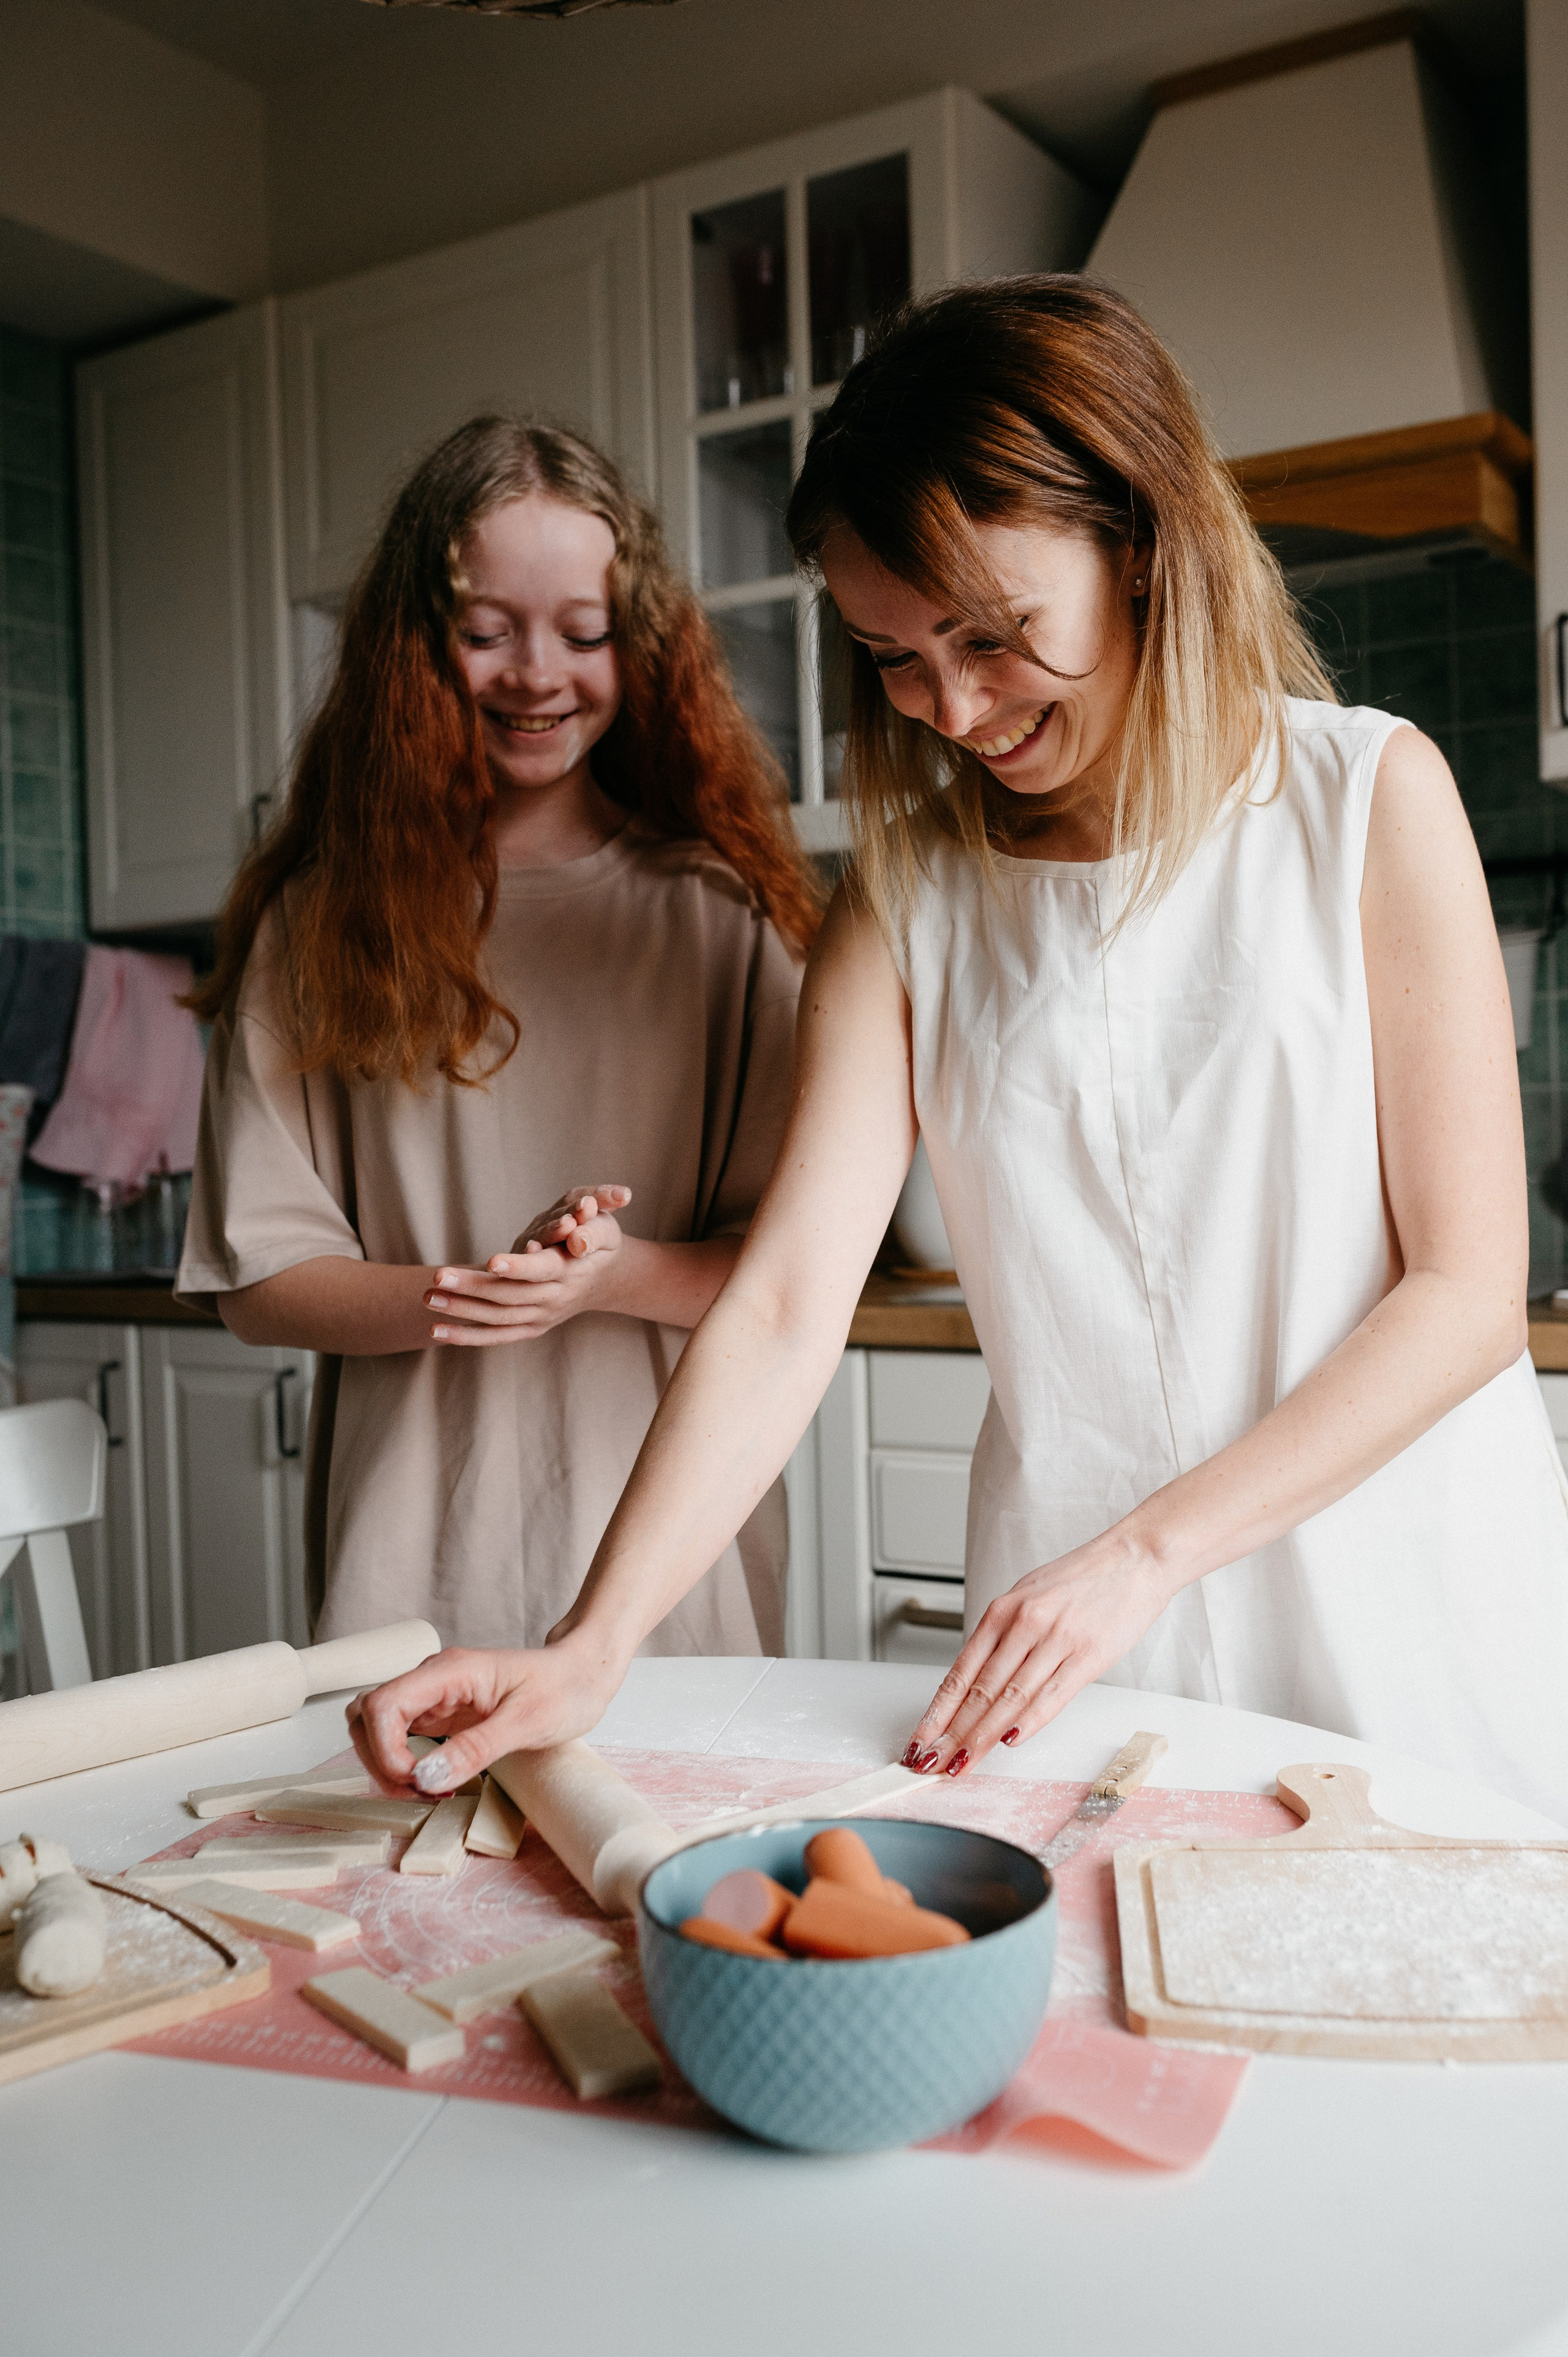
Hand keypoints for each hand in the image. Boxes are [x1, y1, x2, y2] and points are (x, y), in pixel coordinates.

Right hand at [345, 1631, 625, 1792]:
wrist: (586, 1673)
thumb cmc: (565, 1687)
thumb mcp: (527, 1722)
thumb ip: (474, 1749)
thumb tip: (424, 1777)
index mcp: (448, 1671)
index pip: (382, 1705)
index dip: (384, 1750)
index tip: (416, 1781)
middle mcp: (433, 1679)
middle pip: (367, 1715)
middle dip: (380, 1761)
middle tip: (420, 1793)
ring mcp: (435, 1697)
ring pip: (378, 1728)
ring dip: (388, 1765)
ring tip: (428, 1791)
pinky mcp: (442, 1714)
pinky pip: (402, 1738)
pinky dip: (406, 1765)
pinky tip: (436, 1782)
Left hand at [425, 1184, 631, 1345]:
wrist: (608, 1279)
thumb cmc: (600, 1243)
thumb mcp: (606, 1230)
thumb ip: (592, 1232)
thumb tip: (577, 1239)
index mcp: (570, 1271)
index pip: (541, 1270)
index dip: (517, 1267)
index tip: (491, 1261)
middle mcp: (554, 1298)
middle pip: (509, 1296)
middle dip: (471, 1287)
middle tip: (437, 1278)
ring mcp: (542, 1317)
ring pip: (498, 1317)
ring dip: (461, 1310)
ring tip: (428, 1298)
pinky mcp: (532, 1327)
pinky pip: (497, 1336)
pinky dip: (467, 1337)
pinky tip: (436, 1331)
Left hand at [900, 1527, 1176, 1777]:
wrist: (1136, 1557)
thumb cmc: (1084, 1578)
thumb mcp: (1030, 1597)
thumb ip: (1005, 1635)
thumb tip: (981, 1677)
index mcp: (1003, 1610)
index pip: (960, 1672)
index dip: (937, 1712)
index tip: (921, 1739)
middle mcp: (1023, 1623)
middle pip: (979, 1690)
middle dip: (952, 1733)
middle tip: (931, 1762)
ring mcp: (1055, 1639)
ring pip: (1009, 1697)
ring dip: (982, 1736)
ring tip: (962, 1763)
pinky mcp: (1088, 1654)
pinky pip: (1052, 1694)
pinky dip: (1029, 1721)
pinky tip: (1011, 1741)